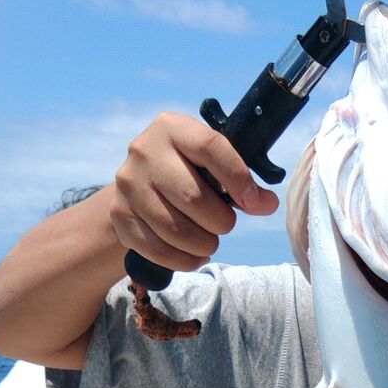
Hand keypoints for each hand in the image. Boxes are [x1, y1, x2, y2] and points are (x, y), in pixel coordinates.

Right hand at [110, 113, 278, 272]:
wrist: (137, 185)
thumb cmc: (186, 172)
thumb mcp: (211, 165)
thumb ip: (241, 182)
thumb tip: (267, 203)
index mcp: (173, 127)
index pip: (211, 147)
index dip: (238, 179)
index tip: (254, 202)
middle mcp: (145, 151)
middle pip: (193, 197)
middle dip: (220, 221)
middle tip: (225, 225)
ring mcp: (128, 184)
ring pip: (175, 229)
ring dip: (204, 244)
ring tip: (210, 242)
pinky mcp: (120, 215)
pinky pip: (158, 250)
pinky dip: (184, 260)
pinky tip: (195, 256)